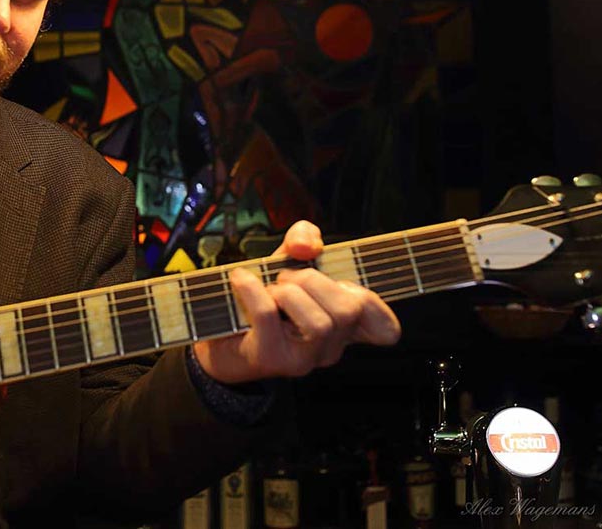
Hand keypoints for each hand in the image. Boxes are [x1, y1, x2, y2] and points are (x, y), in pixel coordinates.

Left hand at [194, 221, 400, 383]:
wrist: (216, 341)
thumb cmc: (258, 302)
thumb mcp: (285, 263)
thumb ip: (303, 242)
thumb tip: (308, 246)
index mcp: (342, 328)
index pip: (384, 329)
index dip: (378, 306)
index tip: (349, 286)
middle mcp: (330, 348)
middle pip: (349, 309)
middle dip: (314, 279)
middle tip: (285, 278)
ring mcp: (304, 359)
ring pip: (320, 321)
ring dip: (288, 290)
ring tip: (270, 289)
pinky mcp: (273, 360)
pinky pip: (270, 316)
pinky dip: (254, 290)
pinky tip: (241, 281)